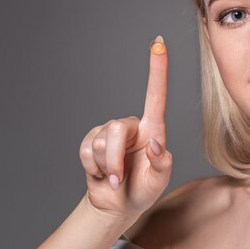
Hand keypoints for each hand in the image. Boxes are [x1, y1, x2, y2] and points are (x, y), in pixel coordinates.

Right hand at [78, 36, 171, 219]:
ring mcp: (110, 133)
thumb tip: (155, 143)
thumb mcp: (159, 181)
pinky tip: (101, 173)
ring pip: (101, 141)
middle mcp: (132, 126)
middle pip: (117, 129)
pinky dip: (93, 167)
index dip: (157, 70)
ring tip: (114, 179)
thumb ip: (162, 162)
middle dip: (115, 159)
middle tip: (119, 180)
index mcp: (153, 129)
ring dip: (106, 167)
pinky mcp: (93, 141)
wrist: (116, 205)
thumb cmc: (143, 190)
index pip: (156, 95)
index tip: (159, 43)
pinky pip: (87, 150)